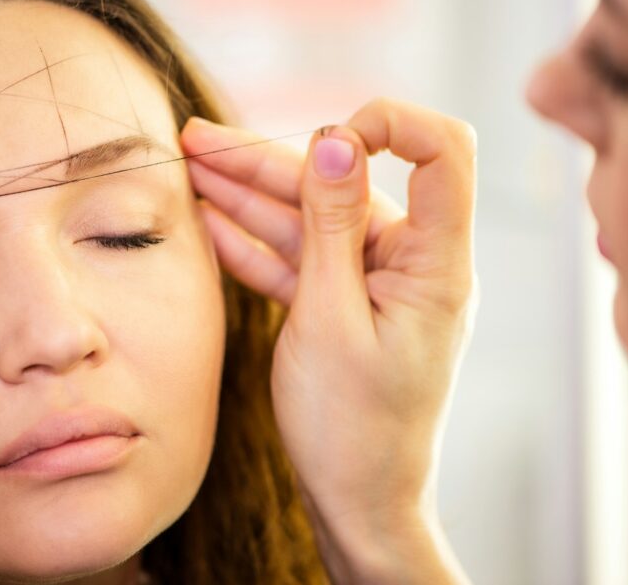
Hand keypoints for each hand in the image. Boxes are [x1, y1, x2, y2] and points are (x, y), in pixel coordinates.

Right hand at [181, 99, 476, 583]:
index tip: (324, 135)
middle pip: (344, 183)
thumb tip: (334, 138)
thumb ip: (330, 225)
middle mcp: (409, 261)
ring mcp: (373, 282)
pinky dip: (253, 242)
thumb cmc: (352, 427)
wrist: (356, 501)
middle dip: (268, 160)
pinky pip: (297, 259)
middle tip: (198, 140)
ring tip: (188, 167)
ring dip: (246, 196)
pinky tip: (208, 220)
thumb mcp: (329, 319)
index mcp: (433, 262)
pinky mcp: (342, 304)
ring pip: (308, 220)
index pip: (440, 153)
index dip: (388, 125)